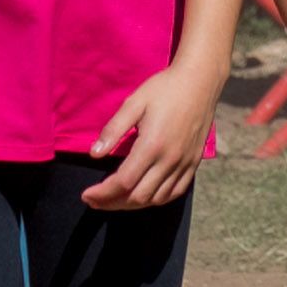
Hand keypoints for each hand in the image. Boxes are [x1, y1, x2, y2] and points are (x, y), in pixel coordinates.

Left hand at [81, 58, 213, 207]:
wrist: (200, 81)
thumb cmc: (164, 88)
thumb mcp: (134, 103)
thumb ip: (113, 130)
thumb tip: (94, 154)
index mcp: (152, 145)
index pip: (123, 182)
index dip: (102, 193)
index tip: (86, 195)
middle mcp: (170, 160)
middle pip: (138, 197)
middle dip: (113, 203)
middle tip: (94, 200)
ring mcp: (184, 164)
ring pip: (156, 199)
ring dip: (133, 204)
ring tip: (114, 200)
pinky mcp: (193, 164)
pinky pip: (175, 193)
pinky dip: (156, 200)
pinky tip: (143, 195)